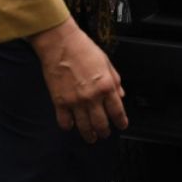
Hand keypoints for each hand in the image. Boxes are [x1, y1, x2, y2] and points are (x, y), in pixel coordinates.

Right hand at [29, 17, 127, 142]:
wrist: (60, 43)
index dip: (121, 121)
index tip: (122, 125)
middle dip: (105, 132)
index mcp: (106, 85)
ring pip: (84, 127)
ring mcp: (75, 101)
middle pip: (101, 123)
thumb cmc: (83, 48)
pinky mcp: (59, 102)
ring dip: (89, 134)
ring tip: (91, 137)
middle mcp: (92, 96)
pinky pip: (65, 122)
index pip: (117, 111)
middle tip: (105, 134)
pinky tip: (71, 126)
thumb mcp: (106, 62)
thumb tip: (120, 94)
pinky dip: (69, 126)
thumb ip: (115, 80)